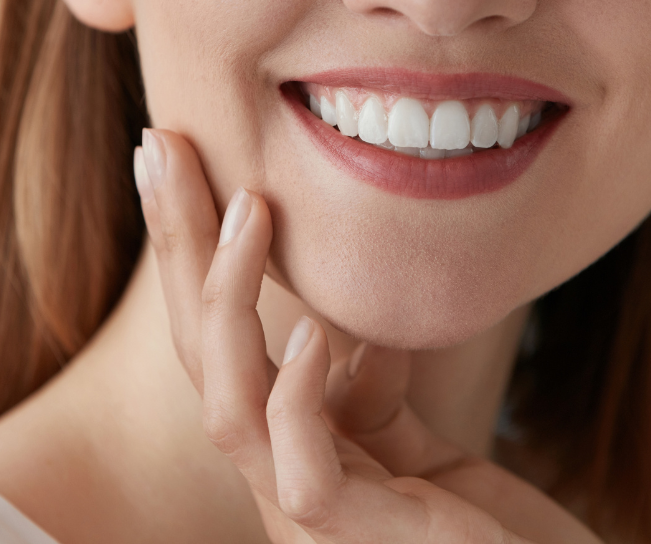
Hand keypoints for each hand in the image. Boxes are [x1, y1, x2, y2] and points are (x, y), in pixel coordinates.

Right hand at [133, 128, 601, 543]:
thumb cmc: (488, 540)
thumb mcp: (417, 447)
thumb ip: (369, 391)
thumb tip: (339, 322)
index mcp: (288, 451)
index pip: (218, 336)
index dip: (188, 246)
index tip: (175, 150)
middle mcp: (281, 482)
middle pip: (199, 356)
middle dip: (177, 249)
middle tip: (162, 146)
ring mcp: (312, 520)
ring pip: (228, 409)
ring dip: (228, 303)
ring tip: (246, 211)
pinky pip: (304, 474)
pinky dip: (298, 399)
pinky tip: (314, 334)